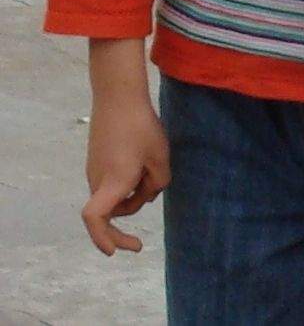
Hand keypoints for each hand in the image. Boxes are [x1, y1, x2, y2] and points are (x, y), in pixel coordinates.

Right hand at [80, 82, 167, 256]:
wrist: (118, 99)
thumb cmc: (141, 127)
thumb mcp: (160, 157)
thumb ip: (158, 183)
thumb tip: (149, 194)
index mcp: (113, 181)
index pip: (95, 217)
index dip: (102, 238)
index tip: (114, 252)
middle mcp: (98, 180)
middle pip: (112, 211)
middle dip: (125, 224)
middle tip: (138, 244)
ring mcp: (95, 171)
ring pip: (114, 197)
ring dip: (132, 196)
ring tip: (154, 168)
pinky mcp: (98, 162)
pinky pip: (112, 184)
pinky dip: (127, 185)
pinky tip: (146, 164)